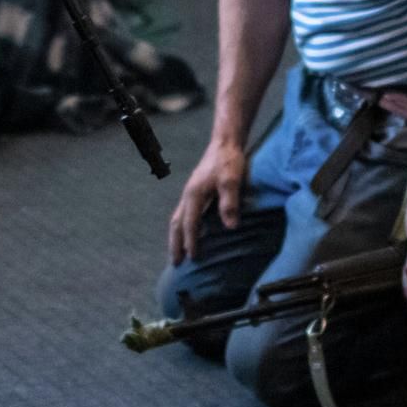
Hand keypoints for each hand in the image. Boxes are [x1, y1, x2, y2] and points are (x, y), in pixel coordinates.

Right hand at [166, 139, 247, 264]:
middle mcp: (187, 195)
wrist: (225, 143)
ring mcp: (189, 193)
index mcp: (194, 194)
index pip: (189, 224)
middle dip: (175, 244)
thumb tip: (230, 227)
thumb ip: (229, 203)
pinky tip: (188, 233)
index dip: (191, 242)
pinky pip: (183, 214)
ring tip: (177, 253)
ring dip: (176, 237)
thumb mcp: (232, 181)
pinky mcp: (195, 191)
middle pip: (176, 224)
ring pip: (177, 219)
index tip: (193, 259)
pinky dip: (182, 228)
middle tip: (175, 263)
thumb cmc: (229, 161)